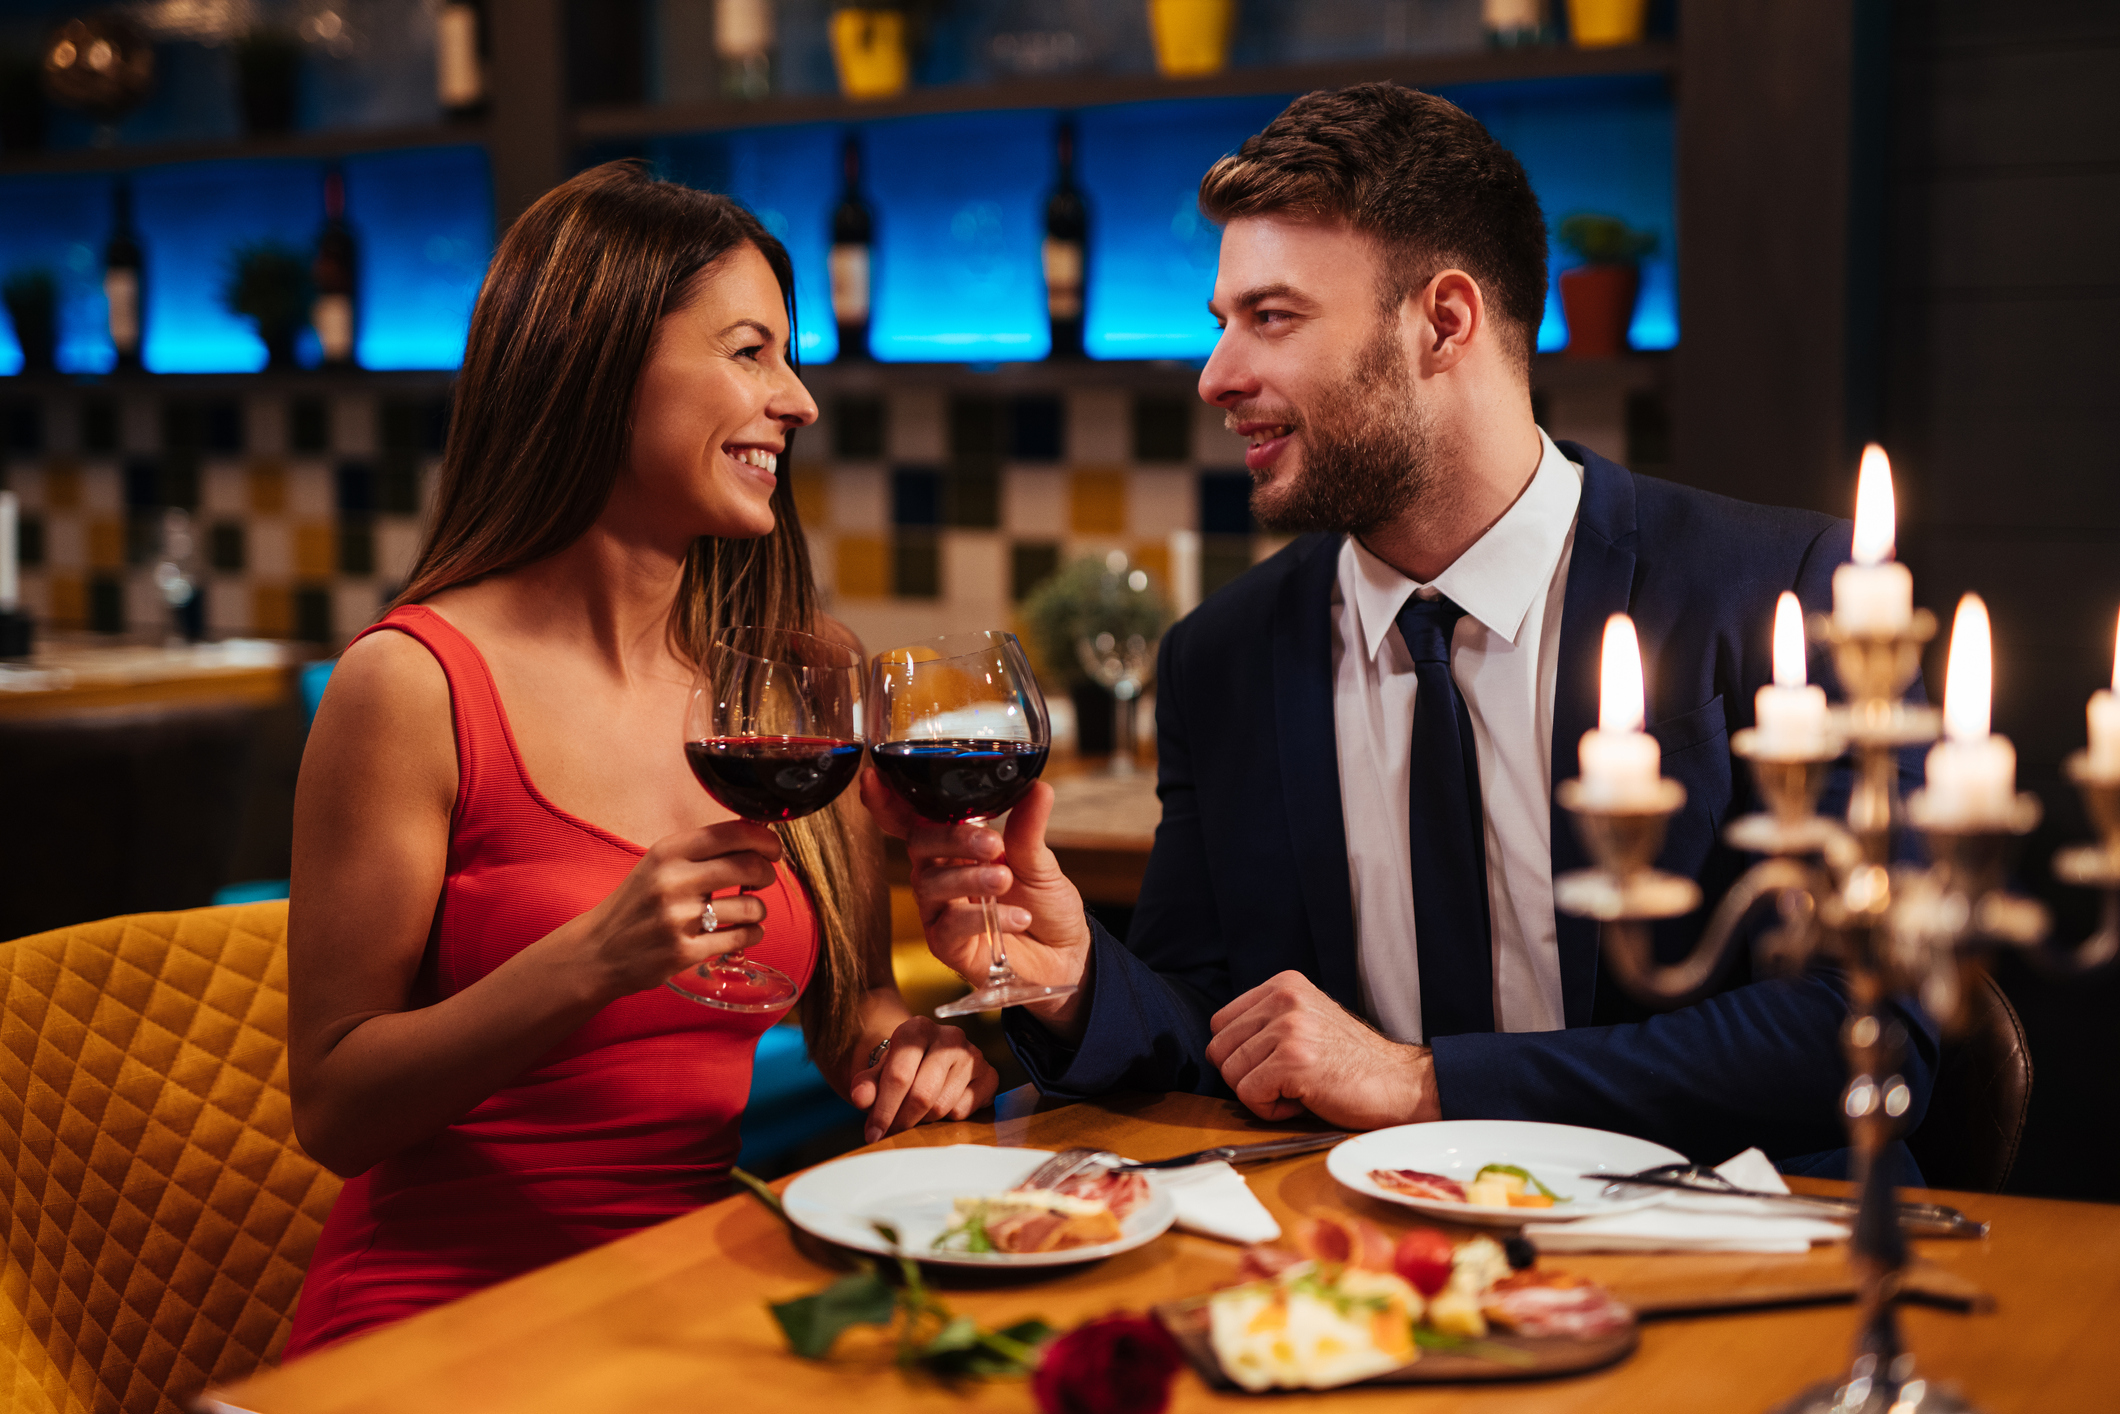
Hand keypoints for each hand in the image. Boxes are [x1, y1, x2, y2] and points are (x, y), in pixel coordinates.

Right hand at [574, 822, 783, 1000]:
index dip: (765, 839)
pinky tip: (743, 932)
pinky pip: (741, 938)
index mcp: (668, 852)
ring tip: (747, 911)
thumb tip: (756, 837)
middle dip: (767, 873)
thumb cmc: (637, 904)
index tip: (772, 849)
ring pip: (751, 906)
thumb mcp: (659, 865)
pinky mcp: (684, 952)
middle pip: (749, 866)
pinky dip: (751, 934)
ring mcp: (678, 918)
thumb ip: (701, 851)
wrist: (597, 950)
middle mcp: (672, 881)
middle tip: (763, 879)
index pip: (733, 833)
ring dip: (759, 909)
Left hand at [848, 1016, 1000, 1143]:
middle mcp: (949, 1036)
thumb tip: (860, 1097)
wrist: (927, 1060)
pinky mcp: (990, 1074)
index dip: (883, 1110)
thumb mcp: (877, 1073)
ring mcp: (973, 1054)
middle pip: (922, 1094)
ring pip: (942, 1106)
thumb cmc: (900, 1067)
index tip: (873, 1133)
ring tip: (914, 1115)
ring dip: (923, 1120)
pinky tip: (940, 1106)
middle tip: (891, 1132)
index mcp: (917, 1028)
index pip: (899, 1076)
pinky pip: (964, 1110)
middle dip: (902, 1120)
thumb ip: (866, 1085)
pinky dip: (948, 1118)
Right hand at [859, 771, 1094, 1034]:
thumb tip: (1039, 787)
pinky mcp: (946, 945)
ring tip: (1005, 880)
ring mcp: (939, 910)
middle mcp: (940, 874)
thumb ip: (1029, 828)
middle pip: (919, 844)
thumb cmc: (1045, 906)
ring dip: (970, 877)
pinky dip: (982, 917)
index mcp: (956, 846)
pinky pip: (949, 925)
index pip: (915, 820)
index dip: (889, 801)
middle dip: (952, 838)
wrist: (1066, 956)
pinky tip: (1017, 917)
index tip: (874, 778)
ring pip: (931, 883)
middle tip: (993, 845)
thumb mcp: (1040, 861)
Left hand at [1205, 971, 1441, 1128]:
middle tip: (1288, 1080)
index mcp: (1283, 985)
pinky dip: (1271, 1110)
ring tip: (1299, 1088)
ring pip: (1231, 1075)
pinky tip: (1303, 1100)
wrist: (1400, 1084)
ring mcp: (1288, 1028)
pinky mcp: (1293, 1061)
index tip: (1276, 1064)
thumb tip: (1219, 1048)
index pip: (1220, 1023)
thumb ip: (1265, 1023)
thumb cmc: (1352, 1063)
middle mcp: (1284, 999)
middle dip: (1246, 1076)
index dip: (1241, 1055)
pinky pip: (1249, 1096)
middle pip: (1219, 1050)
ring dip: (1262, 1094)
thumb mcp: (1306, 1022)